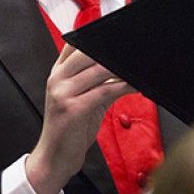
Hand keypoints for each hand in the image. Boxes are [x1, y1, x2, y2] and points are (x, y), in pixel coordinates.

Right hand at [25, 43, 133, 193]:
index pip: (73, 42)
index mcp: (57, 73)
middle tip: (134, 52)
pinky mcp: (73, 109)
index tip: (117, 37)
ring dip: (122, 69)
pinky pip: (104, 91)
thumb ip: (98, 81)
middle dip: (113, 52)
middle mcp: (57, 79)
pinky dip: (123, 86)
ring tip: (138, 68)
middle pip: (87, 51)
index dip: (95, 36)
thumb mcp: (81, 99)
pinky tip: (135, 86)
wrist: (55, 158)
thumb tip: (122, 68)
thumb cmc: (69, 130)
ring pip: (98, 69)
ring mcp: (62, 93)